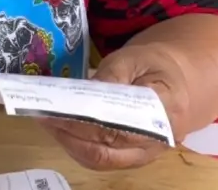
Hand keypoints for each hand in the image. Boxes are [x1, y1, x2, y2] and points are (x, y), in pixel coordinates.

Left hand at [41, 44, 189, 170]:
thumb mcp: (134, 58)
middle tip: (43, 115)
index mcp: (166, 110)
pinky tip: (59, 129)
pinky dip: (76, 147)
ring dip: (69, 142)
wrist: (174, 82)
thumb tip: (87, 91)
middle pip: (107, 148)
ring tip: (45, 121)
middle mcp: (157, 141)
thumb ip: (113, 74)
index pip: (121, 126)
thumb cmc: (153, 66)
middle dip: (70, 133)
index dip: (85, 123)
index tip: (58, 110)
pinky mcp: (131, 158)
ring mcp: (144, 154)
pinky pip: (100, 160)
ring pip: (101, 159)